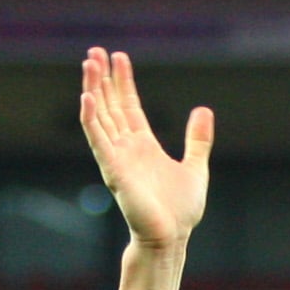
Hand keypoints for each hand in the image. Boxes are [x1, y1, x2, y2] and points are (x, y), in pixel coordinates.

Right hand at [80, 48, 211, 251]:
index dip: (123, 81)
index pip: (128, 105)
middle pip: (110, 105)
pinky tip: (85, 98)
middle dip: (102, 78)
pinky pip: (98, 142)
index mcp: (144, 145)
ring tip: (88, 63)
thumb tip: (204, 110)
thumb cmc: (180, 212)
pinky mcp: (113, 172)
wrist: (172, 238)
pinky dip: (90, 120)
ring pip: (100, 117)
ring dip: (93, 90)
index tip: (119, 57)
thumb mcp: (196, 168)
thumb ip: (198, 140)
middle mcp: (127, 149)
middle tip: (95, 50)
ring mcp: (118, 158)